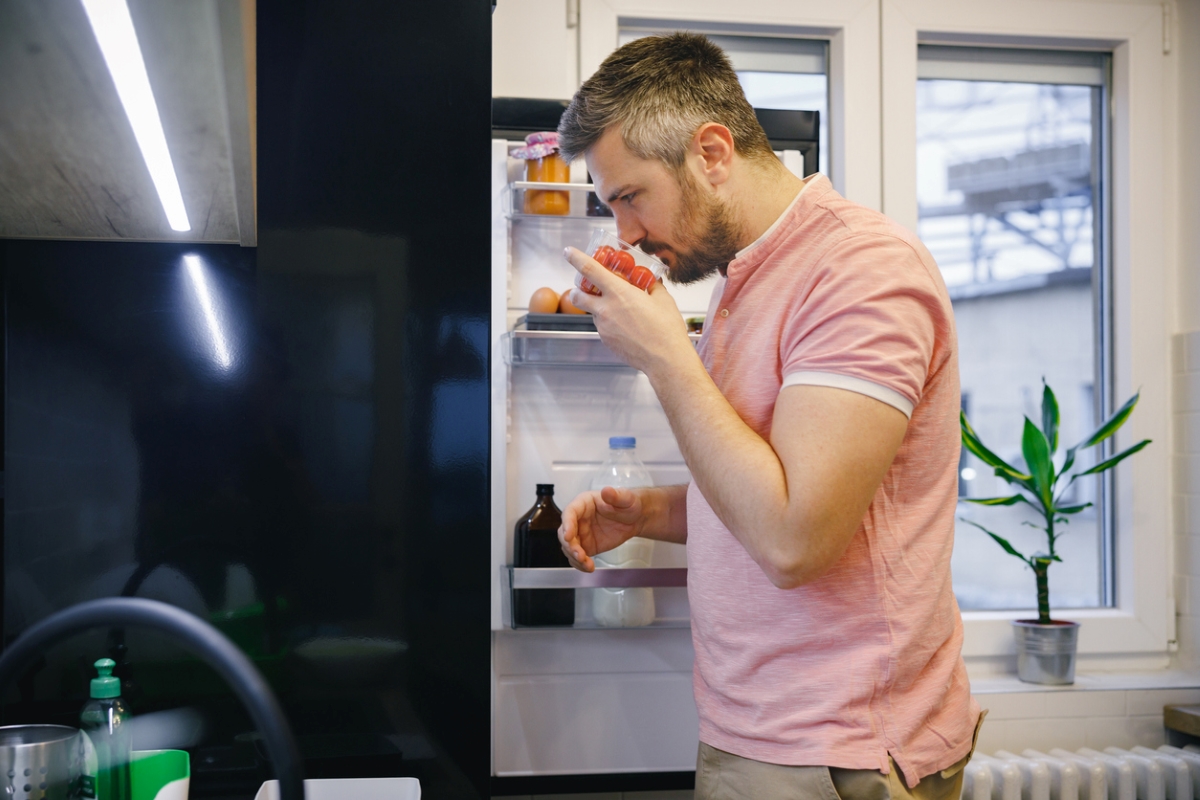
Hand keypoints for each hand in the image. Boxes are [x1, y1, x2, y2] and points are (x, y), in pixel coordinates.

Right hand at [558, 486, 645, 571]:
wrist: (635, 518)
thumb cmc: (628, 504)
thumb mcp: (626, 498)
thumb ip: (616, 495)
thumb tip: (607, 491)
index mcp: (584, 503)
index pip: (570, 512)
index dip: (567, 524)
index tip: (568, 536)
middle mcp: (578, 519)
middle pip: (564, 533)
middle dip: (570, 545)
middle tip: (580, 555)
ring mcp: (581, 534)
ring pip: (568, 547)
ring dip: (574, 558)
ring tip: (587, 564)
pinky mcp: (586, 546)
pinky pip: (577, 557)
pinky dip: (580, 564)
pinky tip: (589, 568)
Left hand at [562, 247, 693, 374]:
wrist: (665, 360)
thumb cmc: (666, 329)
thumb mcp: (663, 300)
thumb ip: (653, 287)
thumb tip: (652, 282)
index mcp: (619, 293)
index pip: (590, 270)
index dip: (576, 258)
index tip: (568, 252)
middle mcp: (606, 309)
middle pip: (577, 296)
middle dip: (577, 290)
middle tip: (587, 288)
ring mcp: (603, 327)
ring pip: (592, 313)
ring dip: (599, 308)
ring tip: (620, 311)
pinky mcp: (606, 341)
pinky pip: (602, 327)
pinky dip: (609, 323)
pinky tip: (627, 327)